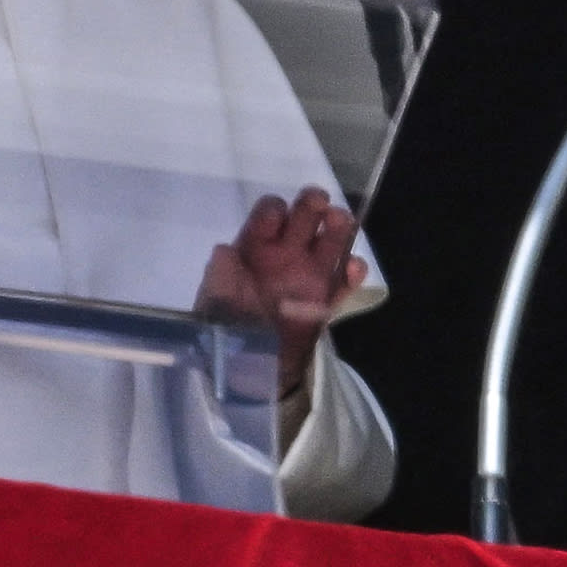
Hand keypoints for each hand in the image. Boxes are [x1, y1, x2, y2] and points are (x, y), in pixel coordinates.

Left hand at [195, 188, 366, 396]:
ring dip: (337, 229)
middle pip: (304, 218)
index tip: (277, 217)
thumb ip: (220, 269)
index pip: (270, 213)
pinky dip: (351, 273)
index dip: (274, 211)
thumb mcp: (214, 291)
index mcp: (256, 245)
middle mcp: (285, 254)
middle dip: (311, 205)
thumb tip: (226, 249)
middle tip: (319, 201)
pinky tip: (353, 266)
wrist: (243, 365)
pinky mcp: (325, 302)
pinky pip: (343, 284)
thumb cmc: (224, 321)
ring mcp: (308, 276)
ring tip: (340, 221)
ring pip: (329, 243)